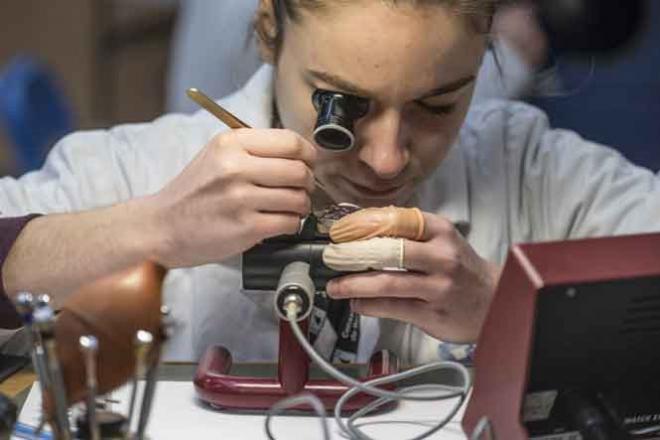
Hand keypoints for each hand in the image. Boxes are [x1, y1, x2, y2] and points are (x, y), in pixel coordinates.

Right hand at [146, 128, 316, 267]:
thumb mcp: (217, 156)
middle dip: (308, 182)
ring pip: (298, 198)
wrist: (161, 226)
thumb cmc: (193, 193)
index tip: (309, 163)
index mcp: (231, 143)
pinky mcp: (245, 227)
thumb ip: (254, 150)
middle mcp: (235, 167)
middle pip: (298, 170)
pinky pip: (288, 222)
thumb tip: (299, 154)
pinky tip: (281, 223)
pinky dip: (292, 224)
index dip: (308, 154)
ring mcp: (240, 198)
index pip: (290, 142)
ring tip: (291, 208)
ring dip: (302, 206)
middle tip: (302, 188)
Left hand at [326, 211, 500, 342]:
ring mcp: (437, 287)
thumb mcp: (440, 239)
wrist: (494, 299)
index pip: (395, 221)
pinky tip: (356, 303)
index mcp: (439, 231)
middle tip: (331, 258)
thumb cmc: (459, 267)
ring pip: (387, 283)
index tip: (340, 231)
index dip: (362, 225)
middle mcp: (441, 256)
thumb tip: (359, 227)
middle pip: (388, 251)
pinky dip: (368, 305)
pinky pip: (392, 308)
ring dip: (354, 285)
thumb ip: (406, 232)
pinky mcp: (432, 313)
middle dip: (352, 255)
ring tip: (335, 286)